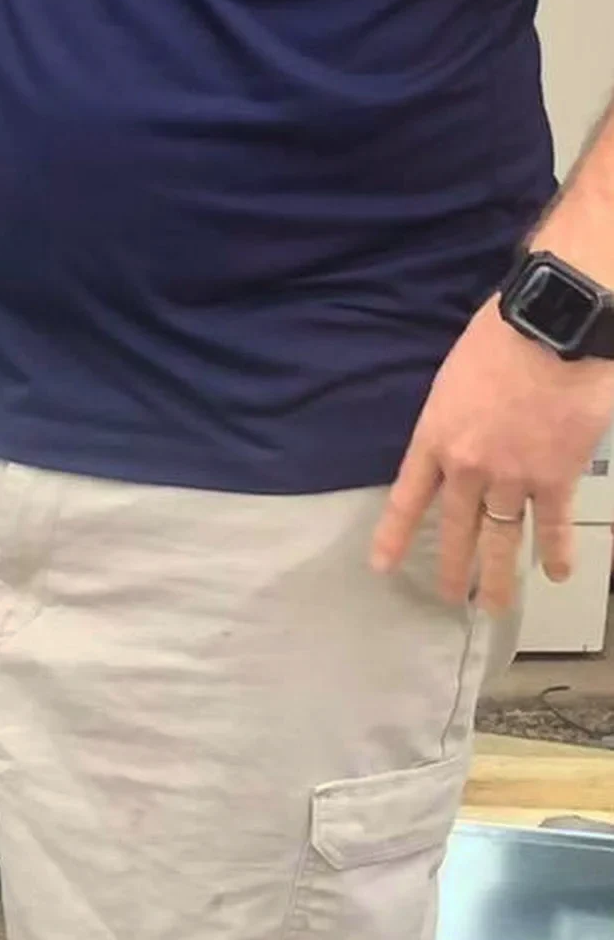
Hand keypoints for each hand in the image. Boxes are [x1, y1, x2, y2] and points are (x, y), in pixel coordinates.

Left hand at [370, 293, 613, 614]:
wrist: (549, 332)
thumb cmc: (497, 339)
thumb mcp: (453, 377)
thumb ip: (455, 414)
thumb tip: (467, 429)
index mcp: (434, 437)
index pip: (408, 497)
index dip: (394, 535)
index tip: (382, 566)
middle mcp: (468, 467)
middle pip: (457, 527)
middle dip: (452, 566)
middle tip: (450, 597)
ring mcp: (514, 477)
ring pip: (503, 538)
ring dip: (500, 576)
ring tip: (494, 607)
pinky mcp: (557, 478)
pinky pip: (555, 525)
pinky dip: (558, 551)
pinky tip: (556, 575)